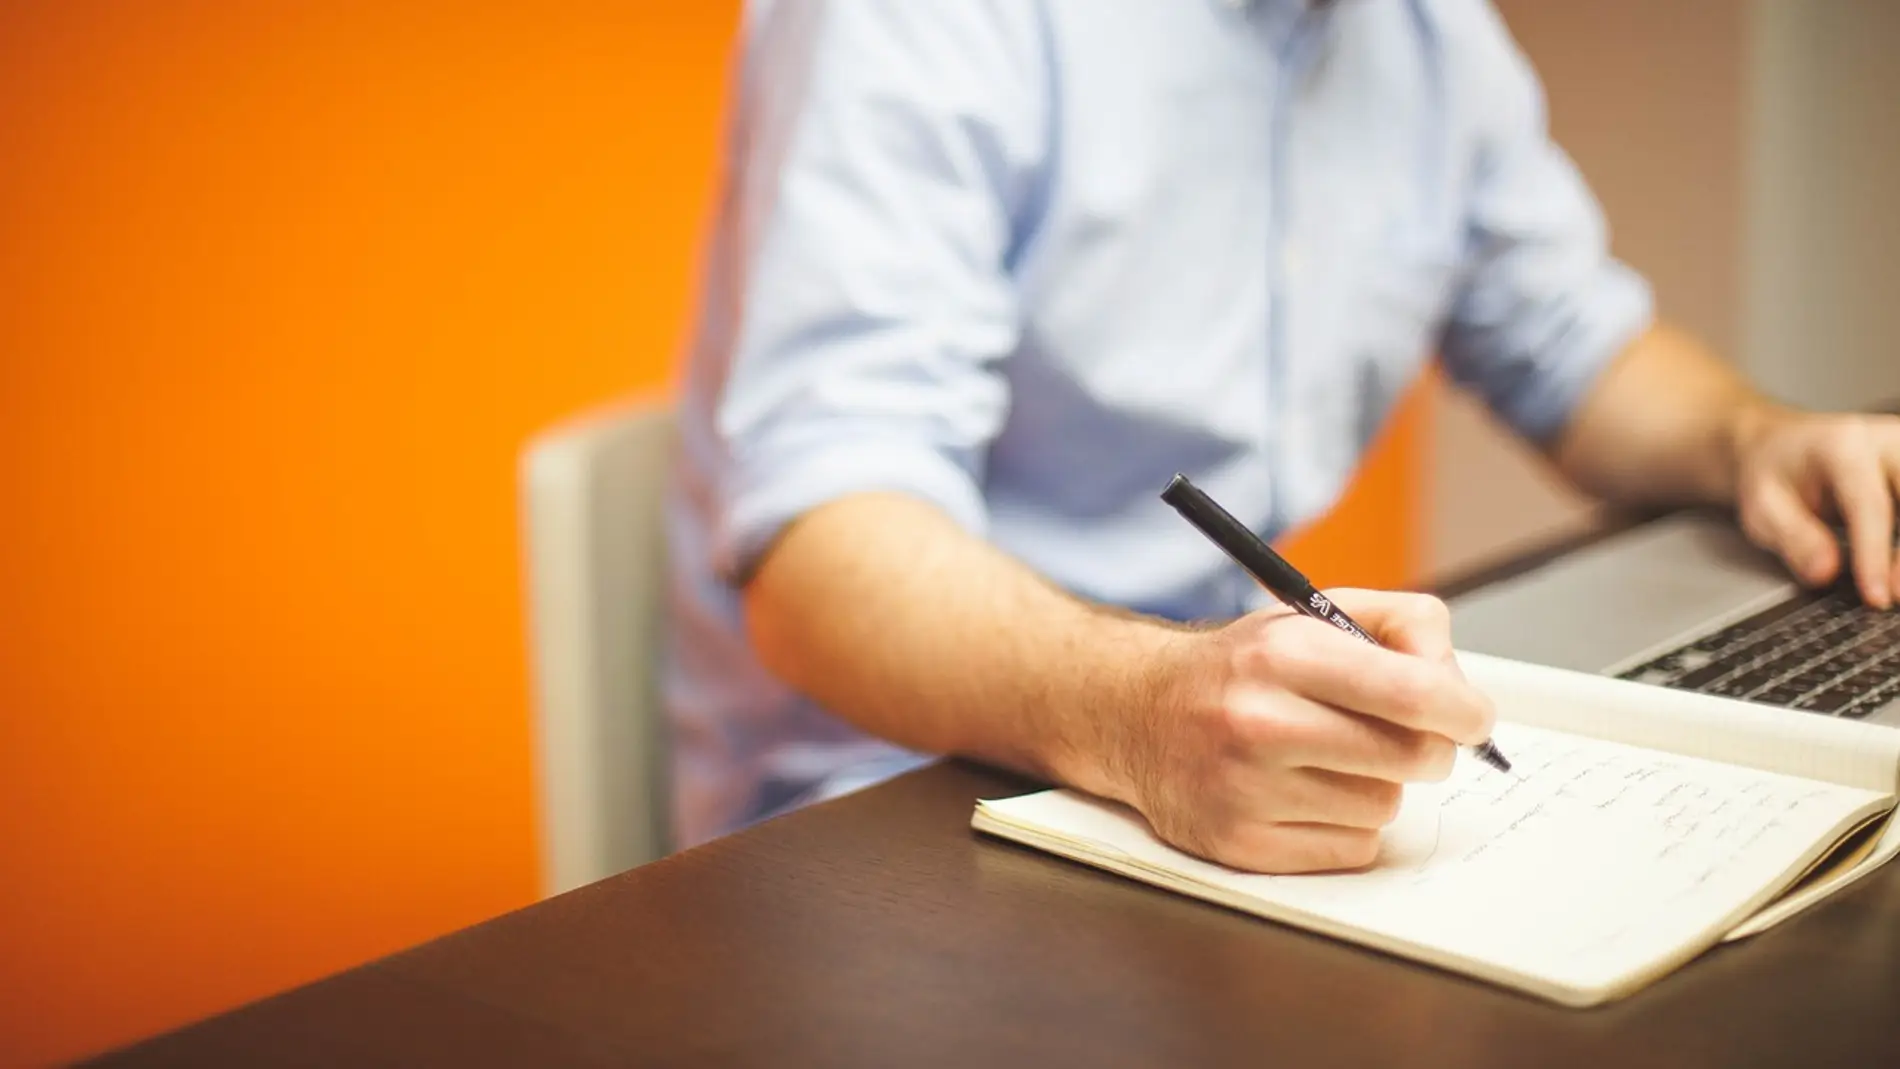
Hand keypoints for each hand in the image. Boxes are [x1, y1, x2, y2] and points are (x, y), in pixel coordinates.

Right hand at [1112, 589, 1496, 873]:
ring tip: (1330, 759)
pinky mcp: (1240, 844)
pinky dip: (1346, 825)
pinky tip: (1307, 794)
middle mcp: (1260, 722)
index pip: (1412, 693)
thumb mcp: (1312, 615)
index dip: (1464, 710)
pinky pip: (1351, 848)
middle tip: (1406, 736)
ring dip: (1376, 785)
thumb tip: (1459, 685)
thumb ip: (1402, 625)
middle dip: (1427, 747)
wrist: (1137, 712)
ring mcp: (1246, 790)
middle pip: (1413, 757)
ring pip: (1383, 806)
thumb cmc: (1242, 667)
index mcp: (1283, 655)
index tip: (1472, 718)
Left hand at [1734, 409, 1899, 607]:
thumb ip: (1793, 539)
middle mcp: (1886, 442)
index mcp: (1843, 447)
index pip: (1871, 505)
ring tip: (1897, 586)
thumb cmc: (1772, 474)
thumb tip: (1825, 573)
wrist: (1778, 445)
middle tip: (1895, 595)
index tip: (1877, 596)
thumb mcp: (1761, 507)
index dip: (1876, 554)